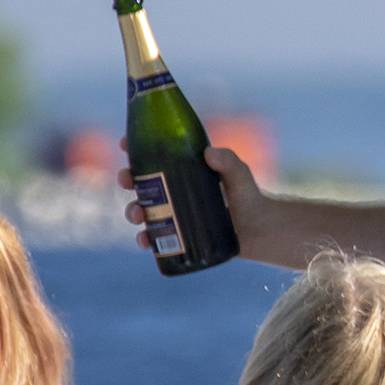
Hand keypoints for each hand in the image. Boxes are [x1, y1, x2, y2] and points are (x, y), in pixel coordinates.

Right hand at [120, 139, 270, 257]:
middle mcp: (174, 191)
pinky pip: (154, 237)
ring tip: (138, 214)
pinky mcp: (178, 236)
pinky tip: (144, 240)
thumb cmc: (249, 197)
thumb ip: (229, 161)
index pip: (154, 156)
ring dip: (132, 211)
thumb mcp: (239, 175)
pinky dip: (145, 239)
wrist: (260, 231)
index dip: (135, 149)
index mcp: (183, 171)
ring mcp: (174, 215)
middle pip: (140, 183)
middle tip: (127, 181)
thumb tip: (209, 153)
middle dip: (126, 180)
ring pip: (142, 210)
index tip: (124, 144)